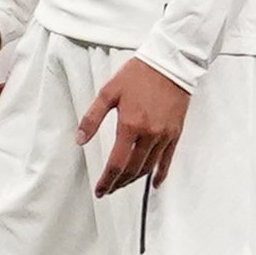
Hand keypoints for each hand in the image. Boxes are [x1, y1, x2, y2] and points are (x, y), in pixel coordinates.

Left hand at [78, 57, 190, 196]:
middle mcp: (149, 134)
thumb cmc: (138, 75)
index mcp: (130, 125)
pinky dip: (160, 174)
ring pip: (149, 167)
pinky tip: (154, 183)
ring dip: (135, 180)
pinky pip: (168, 159)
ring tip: (123, 185)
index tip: (100, 190)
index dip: (107, 180)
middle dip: (119, 183)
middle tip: (108, 190)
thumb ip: (92, 118)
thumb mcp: (108, 92)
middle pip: (133, 169)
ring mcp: (164, 135)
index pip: (116, 163)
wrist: (169, 64)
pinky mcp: (175, 133)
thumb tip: (80, 139)